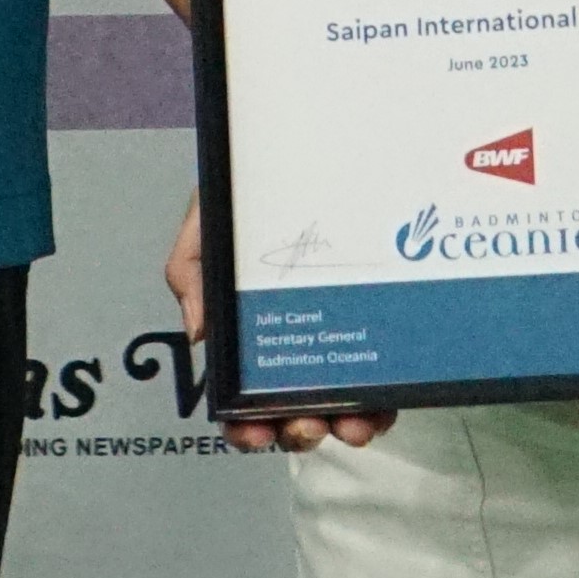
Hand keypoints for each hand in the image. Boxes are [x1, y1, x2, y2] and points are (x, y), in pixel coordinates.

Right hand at [168, 189, 389, 453]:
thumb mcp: (208, 222)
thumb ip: (191, 269)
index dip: (243, 426)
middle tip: (304, 424)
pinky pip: (386, 379)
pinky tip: (381, 404)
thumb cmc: (253, 188)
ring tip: (352, 422)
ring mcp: (342, 339)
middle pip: (293, 409)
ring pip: (342, 405)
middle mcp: (297, 342)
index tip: (252, 431)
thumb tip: (199, 333)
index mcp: (250, 329)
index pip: (241, 395)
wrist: (313, 146)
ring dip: (345, 425)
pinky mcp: (384, 330)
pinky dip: (383, 402)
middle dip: (296, 430)